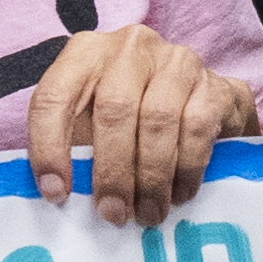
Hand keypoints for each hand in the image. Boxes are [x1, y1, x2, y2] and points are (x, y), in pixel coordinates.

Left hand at [27, 14, 249, 218]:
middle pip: (114, 109)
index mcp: (85, 54)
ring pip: (158, 120)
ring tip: (149, 212)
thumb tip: (61, 197)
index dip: (49, 147)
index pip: (54, 96)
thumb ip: (75, 150)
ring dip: (152, 177)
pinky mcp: (213, 83)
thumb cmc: (134, 119)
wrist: (203, 101)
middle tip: (114, 213)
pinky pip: (197, 128)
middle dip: (113, 171)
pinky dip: (187, 168)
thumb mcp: (93, 124)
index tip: (57, 193)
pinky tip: (180, 193)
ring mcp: (175, 61)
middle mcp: (130, 48)